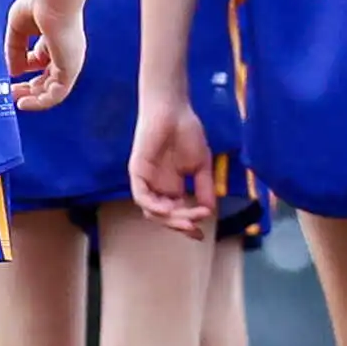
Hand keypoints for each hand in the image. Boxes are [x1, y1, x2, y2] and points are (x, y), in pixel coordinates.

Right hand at [4, 0, 83, 110]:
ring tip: (18, 102)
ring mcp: (70, 60)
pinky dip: (41, 102)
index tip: (11, 75)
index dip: (26, 69)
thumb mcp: (18, 29)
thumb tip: (12, 72)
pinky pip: (57, 94)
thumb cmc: (39, 2)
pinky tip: (25, 103)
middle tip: (13, 93)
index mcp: (56, 38)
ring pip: (54, 90)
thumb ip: (14, 50)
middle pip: (49, 78)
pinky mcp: (70, 67)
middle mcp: (66, 52)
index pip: (43, 61)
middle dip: (30, 88)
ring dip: (35, 99)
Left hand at [130, 100, 215, 236]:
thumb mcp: (201, 166)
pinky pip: (141, 196)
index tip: (202, 236)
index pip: (177, 214)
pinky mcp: (137, 171)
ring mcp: (146, 180)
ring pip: (153, 211)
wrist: (174, 109)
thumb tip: (210, 212)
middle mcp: (157, 187)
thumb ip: (204, 188)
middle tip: (197, 227)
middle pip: (166, 217)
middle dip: (181, 225)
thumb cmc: (187, 132)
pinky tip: (169, 210)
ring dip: (170, 219)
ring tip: (188, 220)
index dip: (188, 227)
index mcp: (172, 187)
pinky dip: (154, 206)